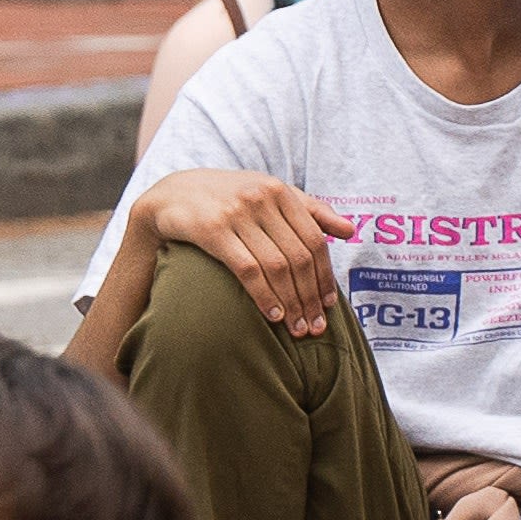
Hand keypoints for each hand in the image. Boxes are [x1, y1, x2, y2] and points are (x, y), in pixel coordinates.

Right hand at [138, 166, 353, 338]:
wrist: (170, 195)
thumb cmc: (225, 199)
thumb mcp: (268, 195)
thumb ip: (309, 210)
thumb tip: (350, 231)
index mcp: (280, 191)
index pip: (314, 240)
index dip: (325, 276)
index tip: (330, 305)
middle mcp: (261, 198)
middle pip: (299, 256)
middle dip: (310, 297)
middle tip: (315, 327)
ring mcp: (236, 213)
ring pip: (277, 266)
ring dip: (290, 302)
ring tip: (297, 328)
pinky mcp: (212, 230)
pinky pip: (247, 269)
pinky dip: (263, 295)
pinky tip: (271, 315)